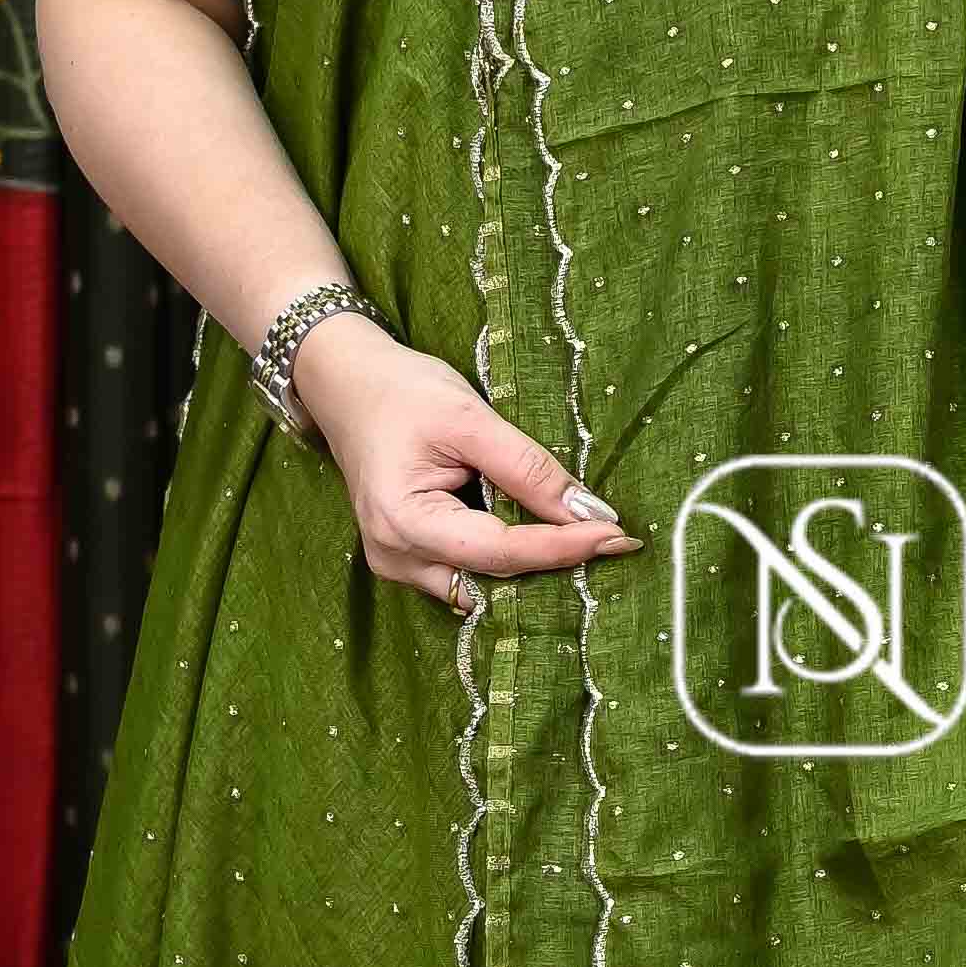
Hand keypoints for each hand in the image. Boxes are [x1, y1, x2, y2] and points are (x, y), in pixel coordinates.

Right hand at [291, 310, 642, 616]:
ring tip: (589, 545)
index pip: (501, 551)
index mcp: (404, 521)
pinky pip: (467, 573)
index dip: (565, 547)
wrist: (346, 383)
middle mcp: (395, 556)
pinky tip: (546, 542)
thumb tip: (590, 511)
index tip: (620, 536)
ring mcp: (397, 563)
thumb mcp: (470, 419)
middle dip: (555, 564)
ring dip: (533, 567)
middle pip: (493, 577)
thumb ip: (528, 468)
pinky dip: (506, 560)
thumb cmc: (402, 391)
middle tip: (617, 544)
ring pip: (483, 583)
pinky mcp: (407, 557)